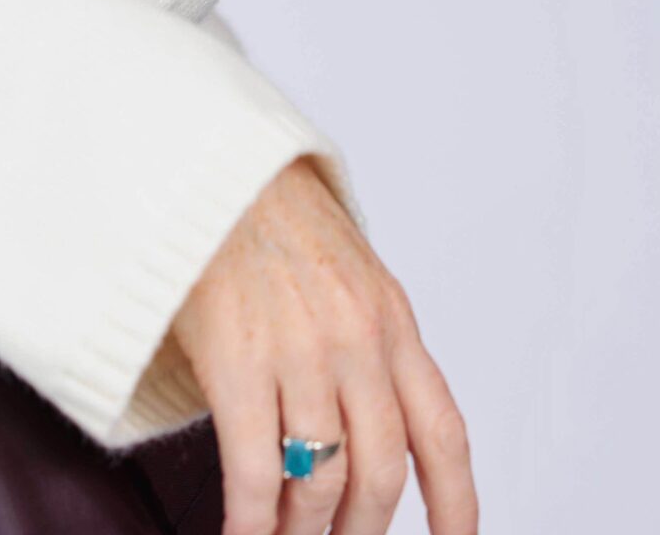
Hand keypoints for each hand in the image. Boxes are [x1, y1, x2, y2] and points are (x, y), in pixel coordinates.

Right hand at [167, 154, 477, 534]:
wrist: (203, 162)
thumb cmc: (265, 213)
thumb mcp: (346, 267)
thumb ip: (369, 340)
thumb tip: (371, 424)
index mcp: (391, 317)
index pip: (442, 433)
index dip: (457, 506)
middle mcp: (357, 340)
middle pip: (381, 474)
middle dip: (362, 531)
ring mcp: (299, 352)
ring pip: (321, 482)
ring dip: (303, 532)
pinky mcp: (237, 360)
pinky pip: (257, 474)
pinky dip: (252, 523)